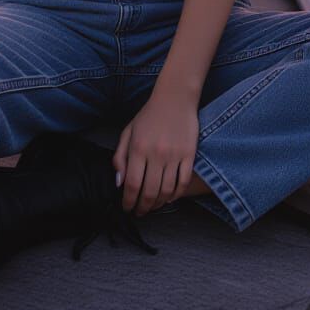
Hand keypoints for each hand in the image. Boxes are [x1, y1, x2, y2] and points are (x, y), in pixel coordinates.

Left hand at [112, 92, 198, 216]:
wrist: (175, 98)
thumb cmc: (149, 115)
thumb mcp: (128, 132)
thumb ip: (120, 157)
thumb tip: (119, 183)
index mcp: (138, 148)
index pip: (132, 184)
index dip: (128, 201)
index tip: (127, 208)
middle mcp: (156, 154)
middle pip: (149, 192)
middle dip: (143, 207)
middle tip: (140, 212)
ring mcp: (174, 155)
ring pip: (167, 191)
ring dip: (158, 204)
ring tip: (153, 206)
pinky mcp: (190, 155)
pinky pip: (183, 182)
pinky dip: (176, 195)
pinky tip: (169, 198)